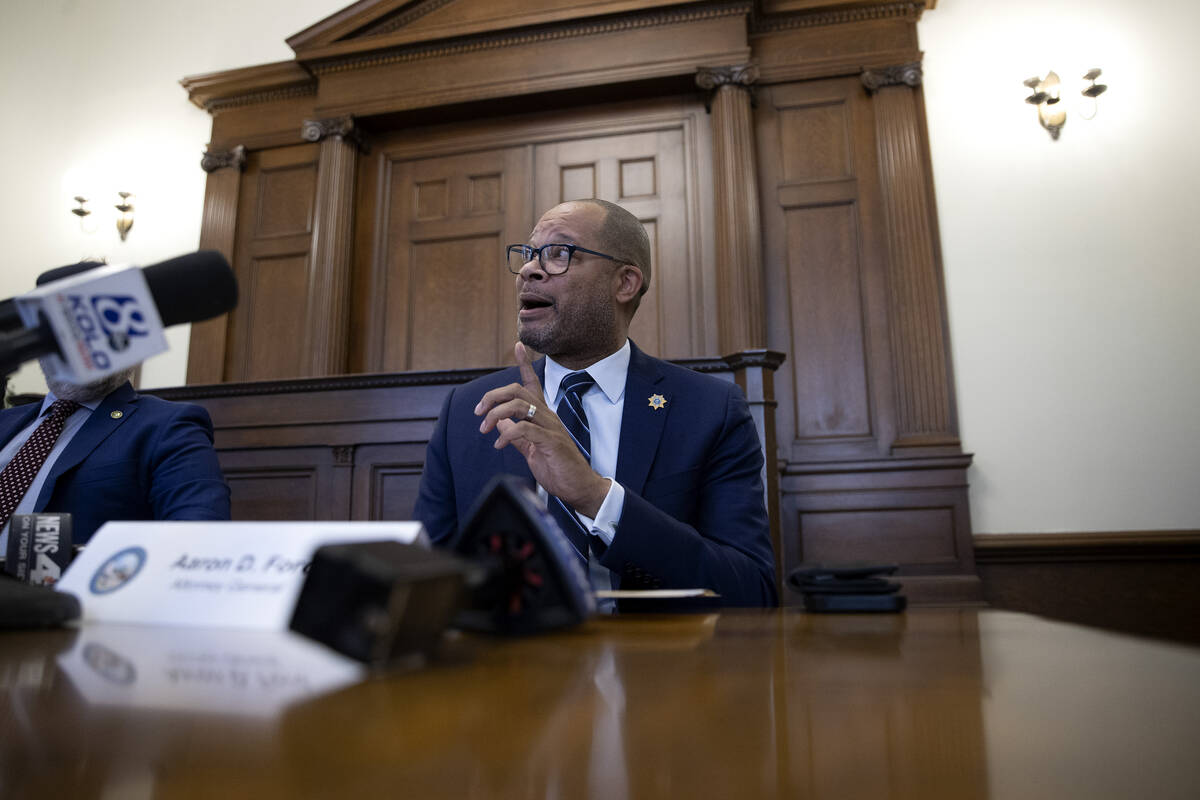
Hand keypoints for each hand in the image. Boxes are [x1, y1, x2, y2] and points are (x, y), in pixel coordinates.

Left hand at [475, 342, 610, 516]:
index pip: (532, 384)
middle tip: (478, 412)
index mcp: (542, 416)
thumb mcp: (530, 448)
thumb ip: (515, 434)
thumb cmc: (557, 468)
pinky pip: (524, 429)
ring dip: (495, 414)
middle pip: (517, 391)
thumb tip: (498, 423)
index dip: (525, 364)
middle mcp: (547, 416)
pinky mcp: (551, 441)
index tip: (519, 346)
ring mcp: (550, 427)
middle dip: (492, 396)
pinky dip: (506, 434)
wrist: (577, 487)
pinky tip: (498, 444)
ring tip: (484, 429)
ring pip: (519, 405)